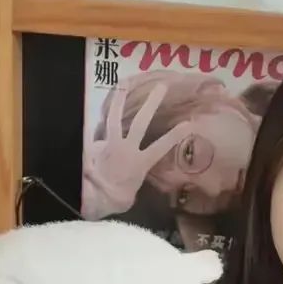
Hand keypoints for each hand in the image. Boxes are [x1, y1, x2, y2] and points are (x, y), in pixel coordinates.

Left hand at [82, 84, 192, 218]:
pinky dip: (94, 129)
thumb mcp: (131, 192)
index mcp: (141, 163)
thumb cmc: (118, 201)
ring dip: (120, 99)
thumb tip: (130, 173)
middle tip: (162, 87)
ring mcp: (111, 145)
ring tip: (124, 83)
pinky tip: (94, 120)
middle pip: (140, 123)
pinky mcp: (96, 147)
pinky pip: (95, 134)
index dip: (174, 135)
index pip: (161, 146)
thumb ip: (132, 178)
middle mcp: (127, 149)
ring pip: (115, 118)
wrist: (98, 201)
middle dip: (152, 104)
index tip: (188, 124)